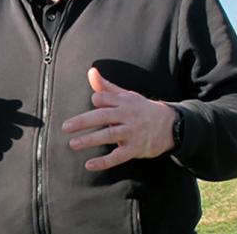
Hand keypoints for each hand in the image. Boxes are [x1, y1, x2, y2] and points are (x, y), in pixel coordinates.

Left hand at [61, 67, 176, 170]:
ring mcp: (132, 133)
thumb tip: (91, 71)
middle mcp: (128, 116)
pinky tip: (89, 165)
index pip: (104, 99)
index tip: (94, 101)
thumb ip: (106, 86)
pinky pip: (118, 156)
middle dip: (83, 121)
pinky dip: (104, 162)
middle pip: (103, 117)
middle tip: (65, 127)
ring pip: (109, 136)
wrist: (171, 126)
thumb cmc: (141, 109)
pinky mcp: (136, 149)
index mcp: (124, 101)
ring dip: (90, 140)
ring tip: (72, 144)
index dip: (97, 100)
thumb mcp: (126, 95)